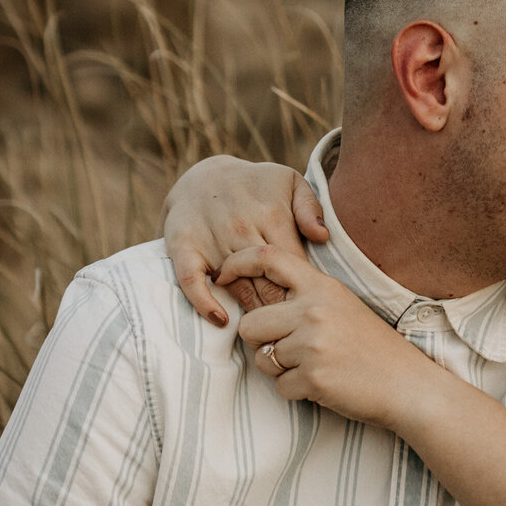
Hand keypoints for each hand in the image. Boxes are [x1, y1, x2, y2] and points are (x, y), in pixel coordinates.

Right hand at [161, 157, 328, 326]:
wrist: (203, 175)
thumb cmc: (256, 185)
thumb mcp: (289, 183)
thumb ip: (310, 208)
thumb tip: (322, 237)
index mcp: (271, 215)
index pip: (293, 267)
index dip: (302, 292)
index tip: (308, 308)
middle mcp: (241, 227)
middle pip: (267, 283)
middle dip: (281, 309)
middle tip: (291, 327)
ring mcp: (211, 238)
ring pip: (236, 287)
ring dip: (252, 312)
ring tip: (267, 329)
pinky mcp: (183, 246)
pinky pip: (191, 281)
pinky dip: (204, 303)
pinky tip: (221, 319)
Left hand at [221, 244, 428, 430]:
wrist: (408, 385)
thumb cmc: (373, 348)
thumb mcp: (342, 307)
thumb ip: (304, 298)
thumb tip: (254, 299)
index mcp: (322, 288)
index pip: (269, 258)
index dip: (237, 263)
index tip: (222, 276)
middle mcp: (314, 311)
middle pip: (250, 324)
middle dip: (262, 342)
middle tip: (290, 350)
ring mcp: (313, 345)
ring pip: (263, 359)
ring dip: (281, 370)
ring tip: (315, 367)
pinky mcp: (314, 378)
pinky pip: (280, 386)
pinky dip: (297, 391)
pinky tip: (324, 385)